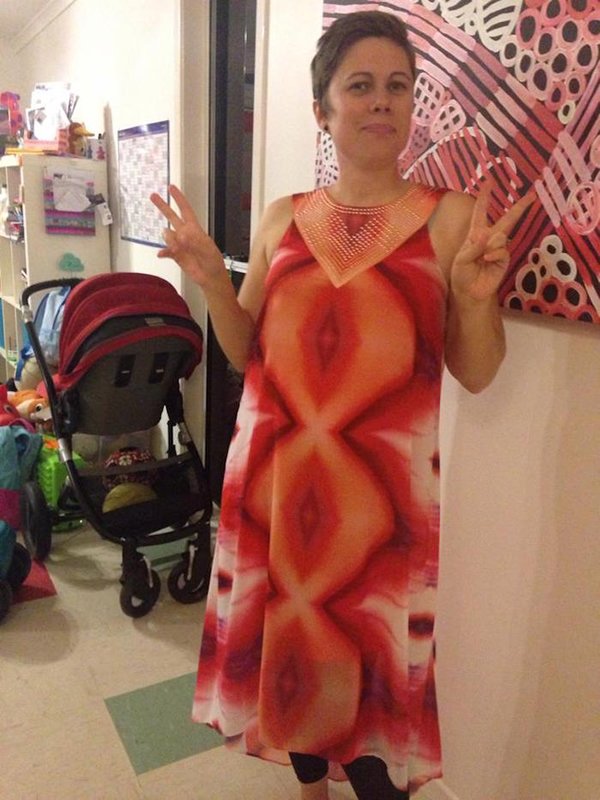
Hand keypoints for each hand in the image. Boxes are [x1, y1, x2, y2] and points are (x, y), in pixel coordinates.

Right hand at [150, 184, 224, 287]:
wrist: (211, 278)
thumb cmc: (213, 262)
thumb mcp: (207, 249)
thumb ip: (194, 241)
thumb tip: (181, 234)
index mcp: (195, 230)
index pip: (185, 210)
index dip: (179, 199)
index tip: (172, 188)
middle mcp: (186, 235)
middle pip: (172, 217)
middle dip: (163, 206)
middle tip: (153, 196)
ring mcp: (180, 245)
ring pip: (168, 235)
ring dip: (170, 239)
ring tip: (178, 247)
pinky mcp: (176, 255)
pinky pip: (166, 251)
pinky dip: (163, 252)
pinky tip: (161, 254)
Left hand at [450, 184, 534, 301]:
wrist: (469, 292)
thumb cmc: (462, 274)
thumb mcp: (461, 259)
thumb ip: (473, 247)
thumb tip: (486, 234)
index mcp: (475, 234)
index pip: (480, 213)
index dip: (484, 198)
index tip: (488, 183)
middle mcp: (489, 239)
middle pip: (507, 219)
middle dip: (520, 207)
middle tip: (532, 194)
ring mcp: (499, 249)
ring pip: (502, 236)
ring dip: (490, 245)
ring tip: (482, 257)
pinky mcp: (504, 259)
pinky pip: (502, 250)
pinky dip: (494, 254)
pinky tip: (487, 260)